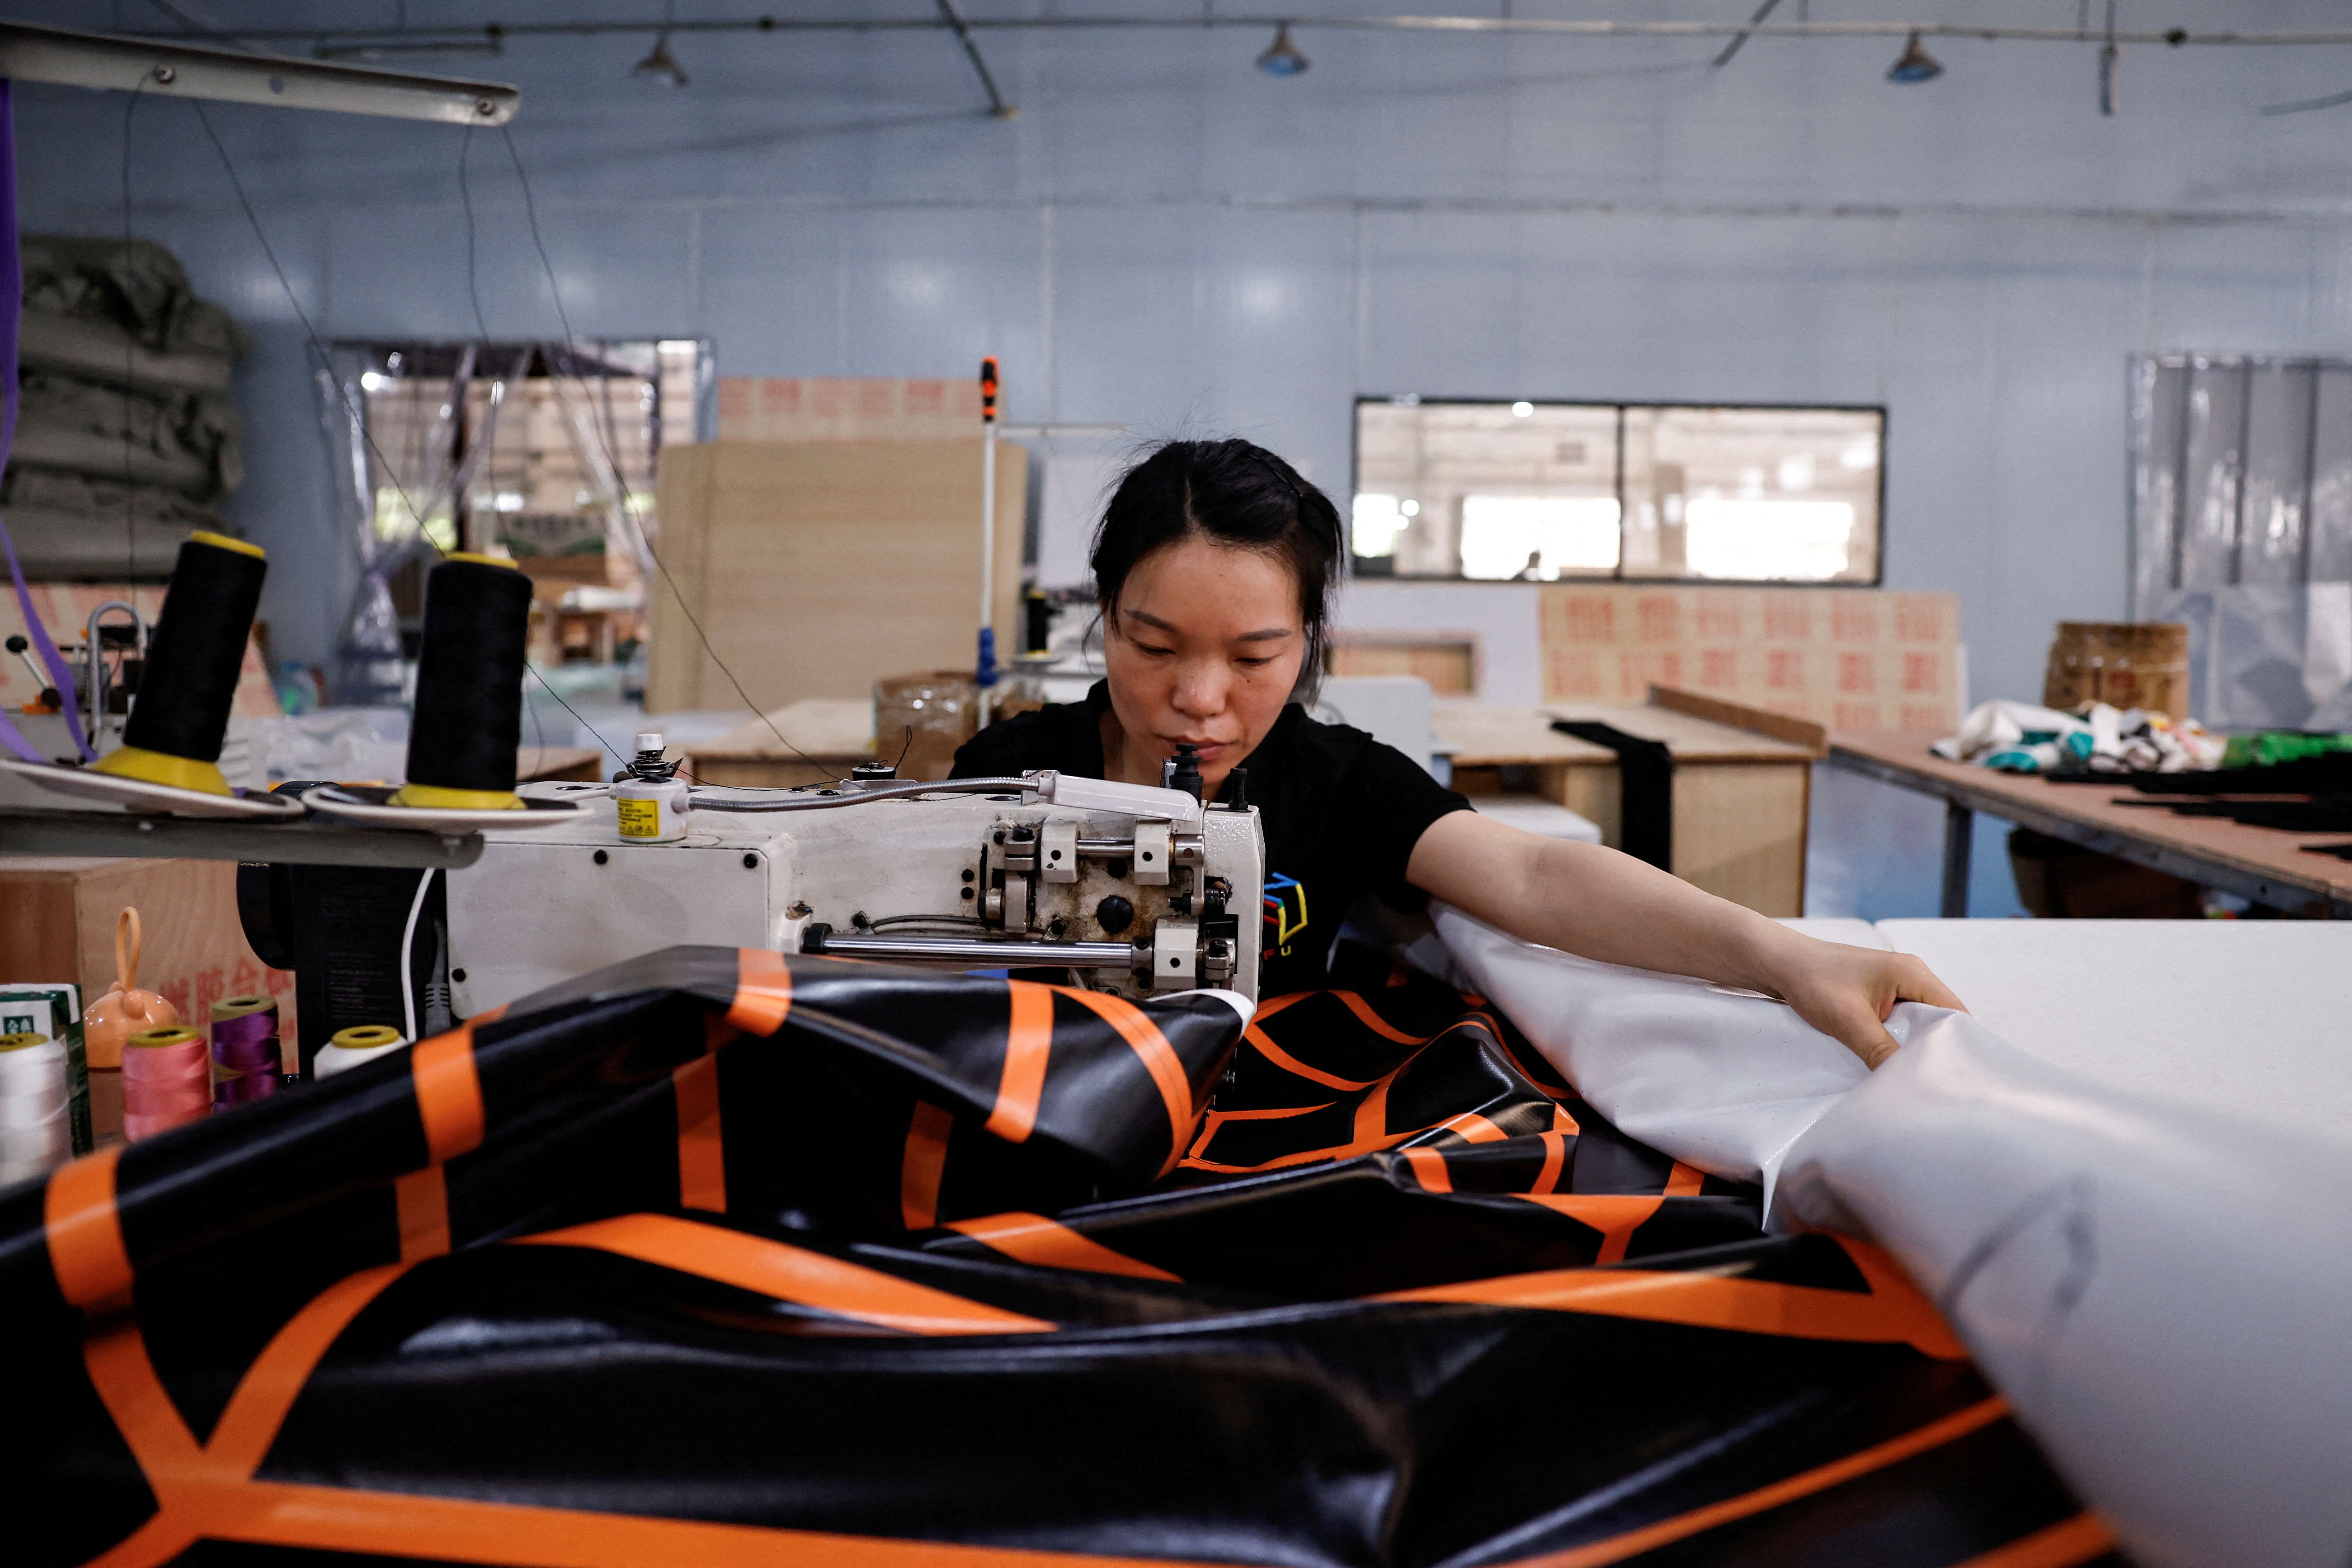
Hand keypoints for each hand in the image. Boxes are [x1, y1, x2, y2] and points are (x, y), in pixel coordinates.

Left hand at [1762, 938, 1965, 1069]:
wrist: (1777, 964)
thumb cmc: (1812, 980)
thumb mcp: (1850, 1022)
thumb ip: (1882, 1051)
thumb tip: (1907, 1081)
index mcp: (1913, 973)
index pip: (1954, 1013)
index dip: (1956, 1045)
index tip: (1952, 1076)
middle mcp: (1909, 977)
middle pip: (1938, 1020)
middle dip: (1933, 1049)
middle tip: (1930, 1081)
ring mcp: (1893, 986)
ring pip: (1916, 1024)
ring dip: (1910, 1046)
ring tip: (1910, 1074)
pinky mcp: (1877, 997)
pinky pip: (1897, 1022)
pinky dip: (1894, 1040)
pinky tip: (1888, 1059)